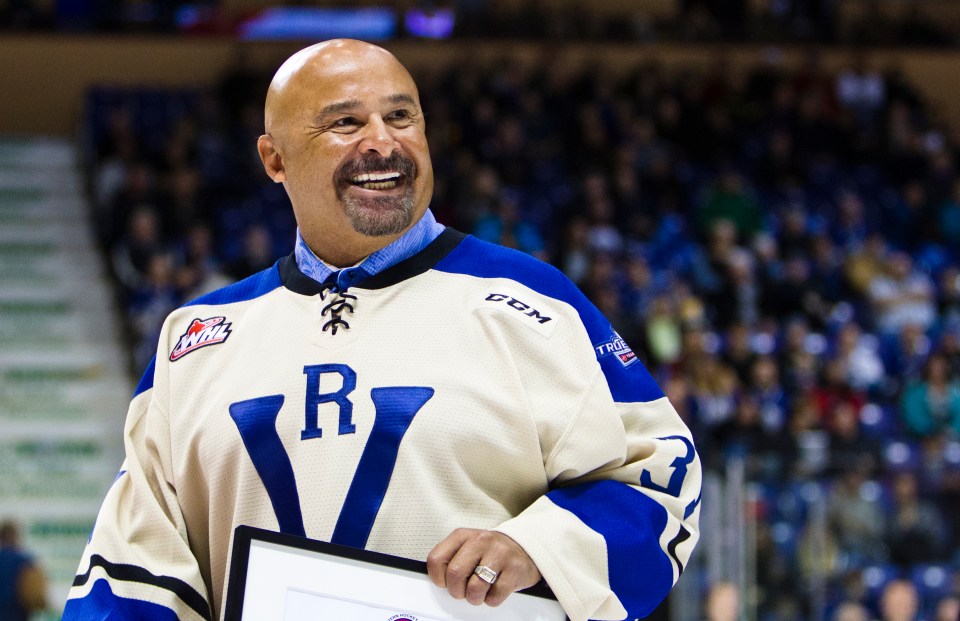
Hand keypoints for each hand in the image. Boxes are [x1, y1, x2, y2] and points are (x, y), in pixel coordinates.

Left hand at [426, 528, 541, 606]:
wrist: (525, 548)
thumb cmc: (491, 551)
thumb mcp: (467, 546)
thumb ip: (451, 558)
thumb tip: (438, 580)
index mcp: (463, 535)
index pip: (436, 559)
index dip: (438, 578)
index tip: (445, 582)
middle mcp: (480, 541)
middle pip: (455, 574)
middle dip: (457, 591)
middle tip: (463, 591)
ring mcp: (499, 554)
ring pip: (474, 588)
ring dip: (474, 598)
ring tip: (480, 593)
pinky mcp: (514, 570)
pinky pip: (494, 597)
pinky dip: (492, 600)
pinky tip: (495, 590)